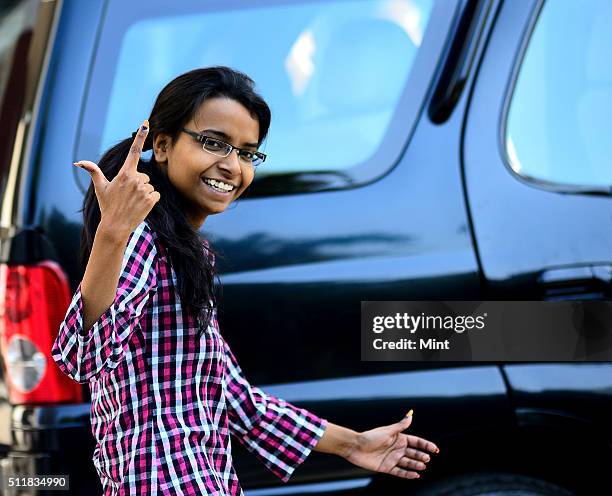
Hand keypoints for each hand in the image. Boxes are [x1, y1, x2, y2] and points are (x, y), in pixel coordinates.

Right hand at [75, 120, 159, 237]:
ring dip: (144, 193)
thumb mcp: (100, 187)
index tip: (146, 122)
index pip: (133, 151)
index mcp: (124, 173)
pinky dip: (151, 200)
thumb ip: (93, 172)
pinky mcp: (151, 199)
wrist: (115, 226)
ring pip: (150, 186)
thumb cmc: (107, 206)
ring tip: (133, 202)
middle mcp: (135, 179)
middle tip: (127, 196)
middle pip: (144, 176)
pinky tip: (141, 206)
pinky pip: (156, 194)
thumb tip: (78, 162)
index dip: (140, 136)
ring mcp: (144, 189)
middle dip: (138, 185)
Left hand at [346, 414, 438, 479]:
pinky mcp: (387, 467)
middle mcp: (397, 448)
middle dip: (422, 456)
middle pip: (414, 453)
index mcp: (398, 438)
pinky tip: (416, 476)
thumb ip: (400, 426)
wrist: (355, 447)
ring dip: (416, 465)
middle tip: (427, 459)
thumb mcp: (387, 431)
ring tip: (423, 466)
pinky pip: (400, 472)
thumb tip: (410, 415)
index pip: (416, 442)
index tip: (435, 449)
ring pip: (408, 463)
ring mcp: (393, 458)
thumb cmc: (370, 437)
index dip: (426, 445)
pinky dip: (408, 474)